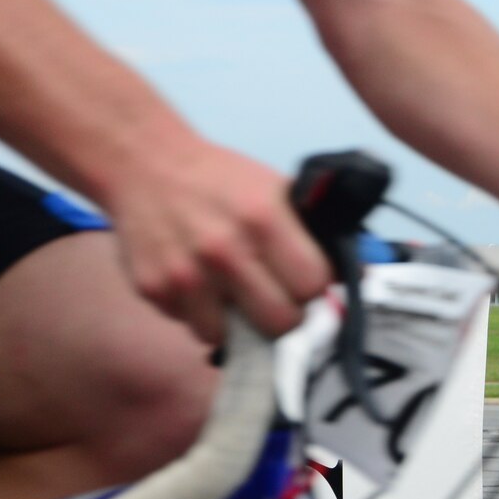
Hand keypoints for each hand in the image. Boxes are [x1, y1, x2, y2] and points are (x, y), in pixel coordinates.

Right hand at [103, 140, 331, 342]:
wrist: (143, 162)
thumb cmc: (217, 180)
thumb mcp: (273, 190)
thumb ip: (312, 232)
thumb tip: (356, 274)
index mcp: (263, 219)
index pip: (313, 286)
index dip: (312, 288)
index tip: (303, 281)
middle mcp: (224, 250)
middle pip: (281, 324)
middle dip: (283, 314)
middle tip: (274, 296)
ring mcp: (185, 275)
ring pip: (234, 337)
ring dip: (238, 321)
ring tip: (232, 289)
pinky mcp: (154, 291)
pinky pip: (194, 327)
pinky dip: (202, 314)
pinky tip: (199, 282)